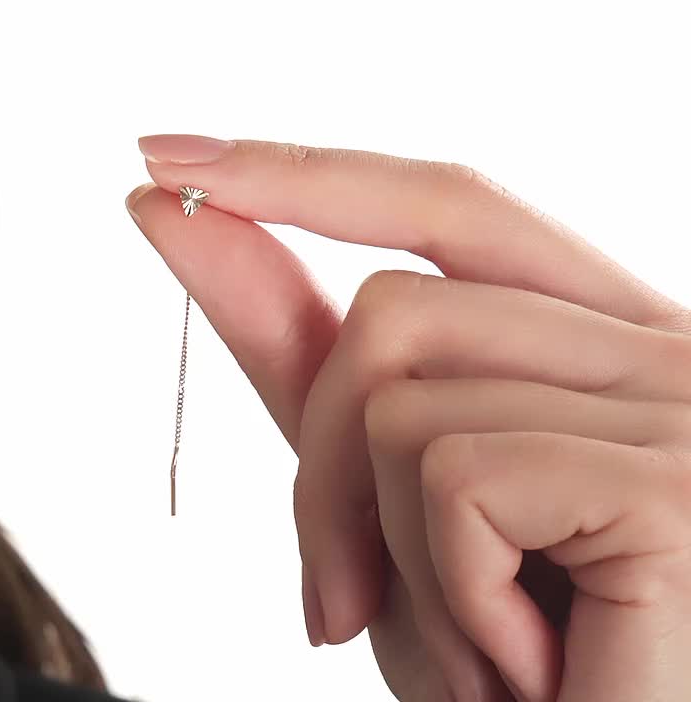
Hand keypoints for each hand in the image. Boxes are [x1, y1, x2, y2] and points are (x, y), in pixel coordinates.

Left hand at [125, 135, 690, 701]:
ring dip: (382, 553)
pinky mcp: (676, 485)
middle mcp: (661, 350)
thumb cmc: (514, 668)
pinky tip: (529, 671)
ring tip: (480, 655)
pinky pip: (455, 477)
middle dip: (320, 463)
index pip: (446, 205)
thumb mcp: (393, 500)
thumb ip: (302, 354)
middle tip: (340, 602)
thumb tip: (178, 213)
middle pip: (396, 310)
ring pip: (402, 395)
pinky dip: (447, 599)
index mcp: (604, 341)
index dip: (300, 175)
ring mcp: (682, 407)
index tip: (167, 156)